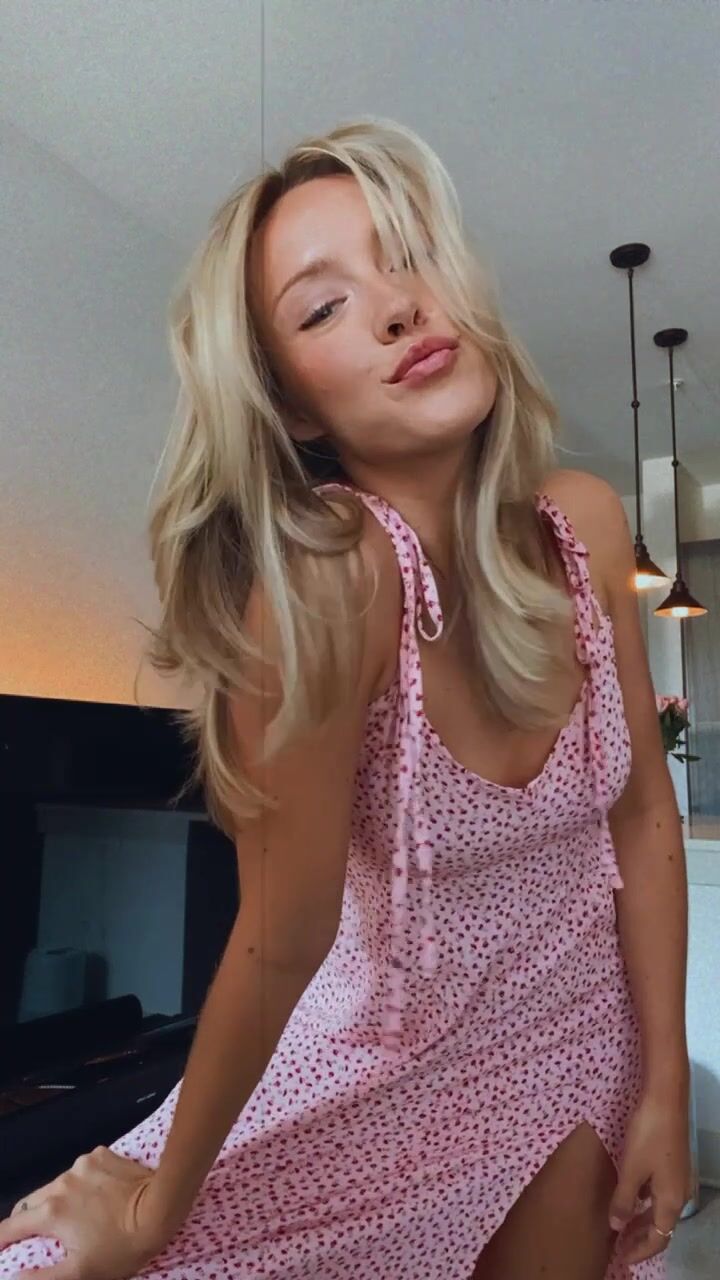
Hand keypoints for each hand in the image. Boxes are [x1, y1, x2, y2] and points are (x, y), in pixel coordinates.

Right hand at [0, 1146, 176, 1279]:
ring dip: (60, 1199)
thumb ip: (42, 1278)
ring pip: (57, 1184)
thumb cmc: (120, 1246)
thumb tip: (14, 1276)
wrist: (160, 1208)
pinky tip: (100, 1194)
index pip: (11, 1226)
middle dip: (31, 1218)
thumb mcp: (79, 1274)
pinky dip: (83, 1183)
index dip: (2, 1239)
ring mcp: (81, 1165)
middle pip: (32, 1202)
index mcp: (51, 1212)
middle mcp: (60, 1183)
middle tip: (46, 1233)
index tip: (2, 1246)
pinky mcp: (101, 1154)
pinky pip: (82, 1170)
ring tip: (79, 1214)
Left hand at [609, 1089, 691, 1264]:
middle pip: (662, 1227)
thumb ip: (623, 1200)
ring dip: (643, 1221)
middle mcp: (680, 1194)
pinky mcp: (674, 1164)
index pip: (658, 1239)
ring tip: (622, 1226)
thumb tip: (617, 1227)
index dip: (640, 1251)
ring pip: (661, 1210)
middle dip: (641, 1239)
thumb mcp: (631, 1169)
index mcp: (671, 1201)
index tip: (622, 1257)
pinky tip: (631, 1198)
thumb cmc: (648, 1135)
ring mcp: (679, 1178)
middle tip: (619, 1246)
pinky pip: (660, 1195)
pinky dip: (646, 1203)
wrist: (666, 1099)